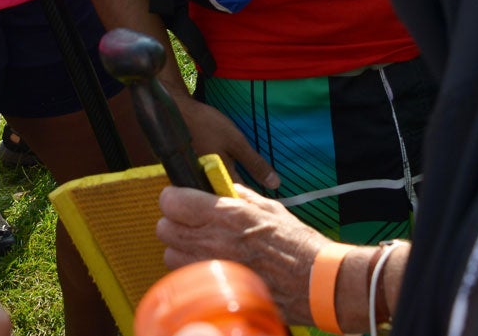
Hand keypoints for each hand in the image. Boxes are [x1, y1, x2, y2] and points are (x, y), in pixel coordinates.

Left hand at [157, 185, 324, 327]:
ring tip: (199, 244)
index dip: (173, 197)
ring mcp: (211, 267)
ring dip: (179, 248)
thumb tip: (226, 188)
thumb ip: (241, 196)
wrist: (313, 281)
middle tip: (189, 220)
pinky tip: (209, 264)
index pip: (172, 201)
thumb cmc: (296, 243)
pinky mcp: (214, 289)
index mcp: (225, 214)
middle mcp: (212, 240)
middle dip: (173, 221)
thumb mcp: (269, 208)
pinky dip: (190, 269)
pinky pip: (186, 276)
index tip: (181, 198)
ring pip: (169, 254)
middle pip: (164, 228)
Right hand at [171, 90, 278, 190]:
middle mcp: (208, 185)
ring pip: (218, 189)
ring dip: (229, 186)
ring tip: (242, 182)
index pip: (242, 197)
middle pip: (228, 196)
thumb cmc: (207, 125)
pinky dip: (218, 178)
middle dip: (242, 194)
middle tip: (257, 192)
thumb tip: (275, 184)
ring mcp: (198, 180)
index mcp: (221, 180)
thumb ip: (255, 164)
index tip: (264, 198)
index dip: (254, 198)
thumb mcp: (237, 142)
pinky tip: (224, 171)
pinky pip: (209, 182)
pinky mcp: (192, 173)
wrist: (177, 111)